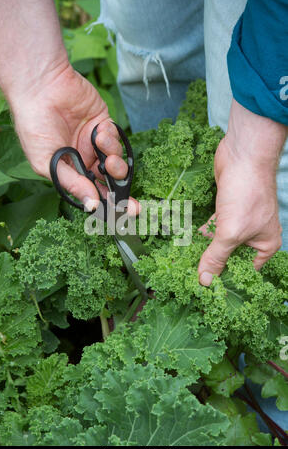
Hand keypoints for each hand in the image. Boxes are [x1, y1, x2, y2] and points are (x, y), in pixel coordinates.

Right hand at [10, 64, 138, 212]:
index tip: (124, 214)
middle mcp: (84, 160)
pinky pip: (115, 138)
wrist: (41, 89)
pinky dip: (110, 139)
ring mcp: (94, 143)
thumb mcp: (50, 161)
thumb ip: (73, 183)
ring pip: (116, 161)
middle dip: (122, 192)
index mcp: (70, 172)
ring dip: (115, 163)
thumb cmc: (35, 126)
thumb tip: (91, 205)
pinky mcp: (103, 125)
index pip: (92, 193)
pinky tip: (98, 132)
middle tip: (134, 205)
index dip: (108, 204)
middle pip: (109, 181)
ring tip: (105, 156)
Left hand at [198, 100, 287, 285]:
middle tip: (191, 278)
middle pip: (231, 258)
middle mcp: (254, 236)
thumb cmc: (247, 192)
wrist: (242, 155)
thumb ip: (216, 257)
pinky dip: (203, 233)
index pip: (244, 272)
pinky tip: (189, 241)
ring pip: (220, 243)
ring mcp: (240, 222)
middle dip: (213, 265)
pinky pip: (214, 228)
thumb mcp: (230, 232)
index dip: (225, 281)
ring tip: (185, 263)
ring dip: (205, 249)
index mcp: (265, 245)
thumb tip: (204, 281)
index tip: (205, 293)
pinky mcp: (226, 210)